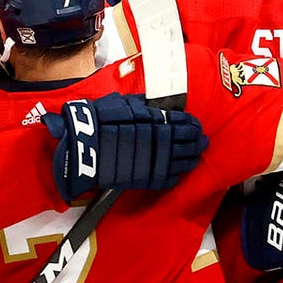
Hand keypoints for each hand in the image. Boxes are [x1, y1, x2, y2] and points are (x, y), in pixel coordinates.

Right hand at [43, 92, 207, 201]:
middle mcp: (154, 139)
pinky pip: (164, 179)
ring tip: (197, 156)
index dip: (189, 124)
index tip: (196, 125)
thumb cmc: (95, 121)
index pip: (178, 121)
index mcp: (150, 120)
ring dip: (190, 158)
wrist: (79, 146)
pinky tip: (179, 173)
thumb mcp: (117, 103)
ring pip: (178, 161)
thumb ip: (137, 104)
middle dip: (195, 140)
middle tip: (203, 140)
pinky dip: (174, 176)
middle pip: (183, 141)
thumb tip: (150, 103)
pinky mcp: (142, 179)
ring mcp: (150, 160)